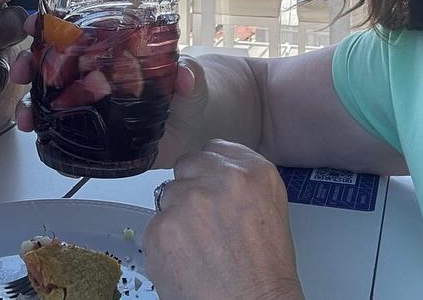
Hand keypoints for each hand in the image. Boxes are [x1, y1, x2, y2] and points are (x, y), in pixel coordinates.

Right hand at [9, 13, 203, 166]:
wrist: (191, 131)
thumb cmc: (189, 95)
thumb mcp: (192, 82)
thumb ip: (190, 76)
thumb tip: (186, 74)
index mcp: (116, 48)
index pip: (78, 28)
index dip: (51, 23)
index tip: (33, 24)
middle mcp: (96, 70)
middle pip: (53, 59)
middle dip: (30, 61)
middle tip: (22, 71)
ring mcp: (90, 100)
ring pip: (50, 94)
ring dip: (30, 101)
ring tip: (25, 117)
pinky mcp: (90, 130)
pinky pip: (60, 127)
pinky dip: (44, 129)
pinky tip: (35, 134)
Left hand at [144, 141, 303, 299]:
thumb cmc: (266, 272)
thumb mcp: (268, 208)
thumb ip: (240, 182)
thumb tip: (210, 173)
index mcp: (254, 171)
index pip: (215, 149)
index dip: (209, 171)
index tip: (211, 186)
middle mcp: (220, 178)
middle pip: (187, 166)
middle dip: (191, 189)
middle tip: (203, 222)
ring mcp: (188, 201)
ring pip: (167, 195)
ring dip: (177, 216)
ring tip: (198, 247)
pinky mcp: (161, 227)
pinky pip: (154, 225)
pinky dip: (165, 243)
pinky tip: (186, 261)